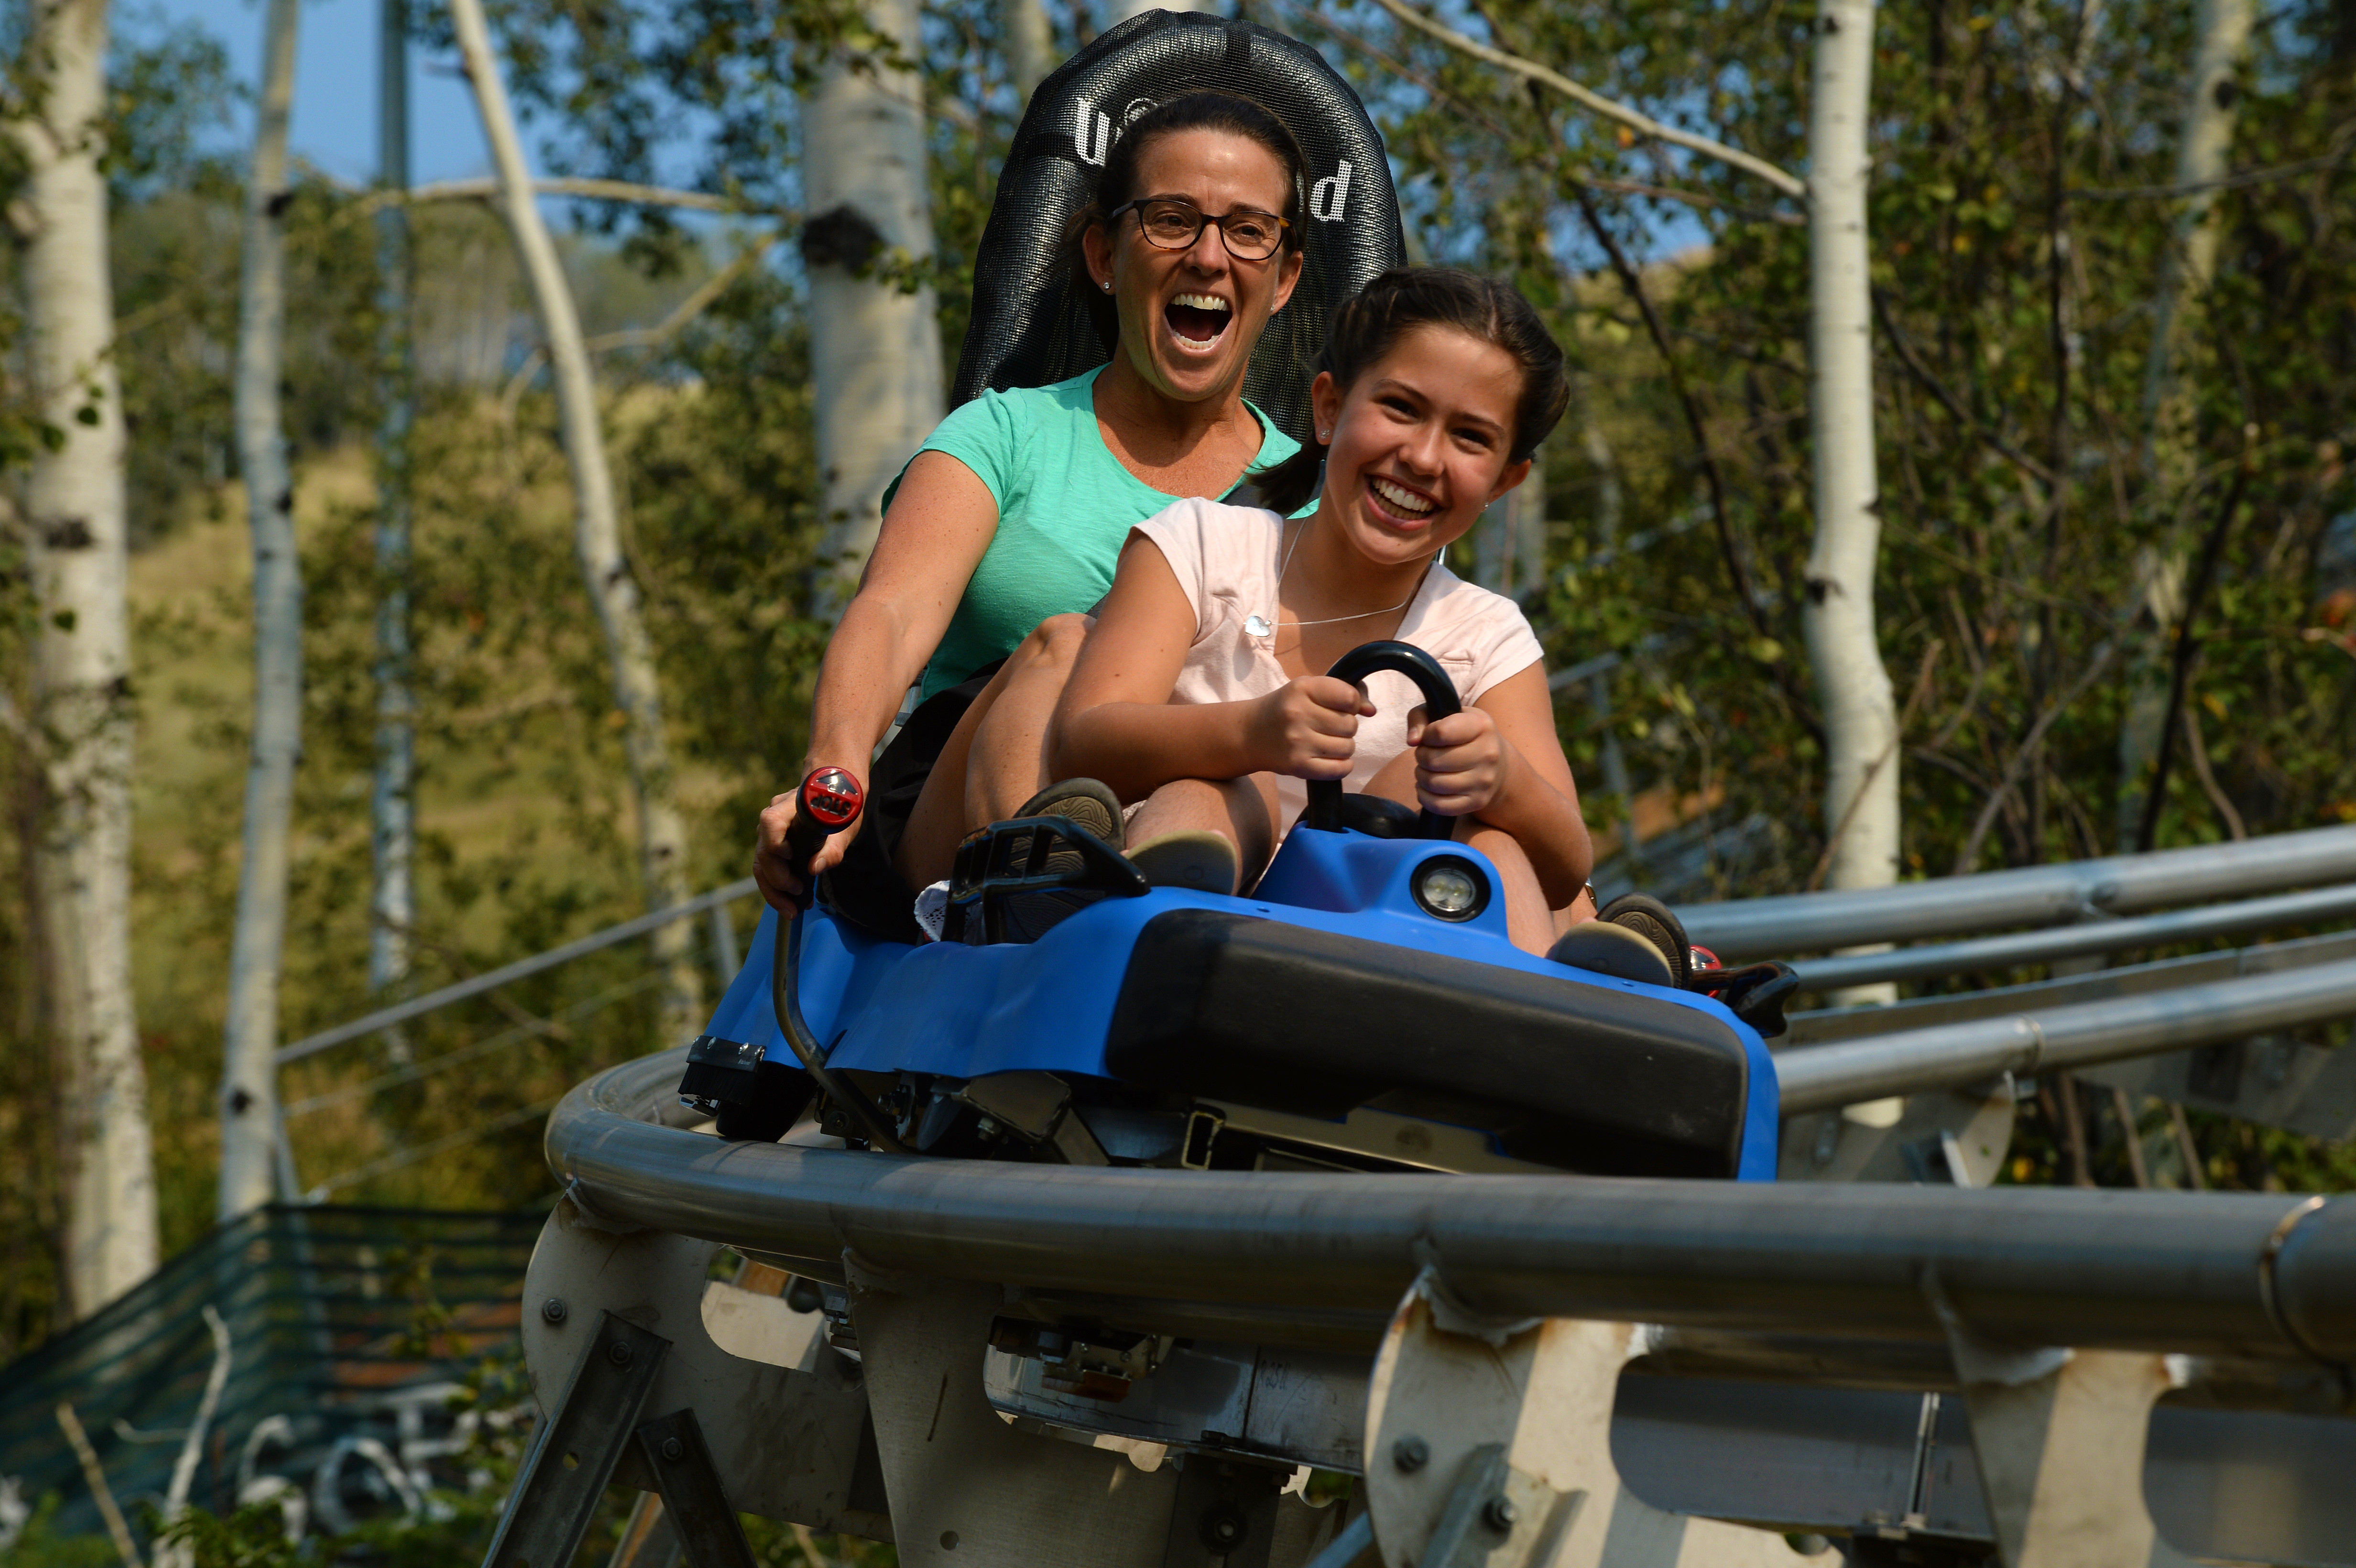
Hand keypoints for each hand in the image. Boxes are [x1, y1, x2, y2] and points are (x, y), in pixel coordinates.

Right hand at [754, 767, 865, 909]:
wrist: (836, 790)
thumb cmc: (842, 808)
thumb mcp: (845, 830)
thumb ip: (831, 850)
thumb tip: (814, 870)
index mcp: (790, 806)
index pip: (771, 823)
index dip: (776, 844)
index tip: (792, 861)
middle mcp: (774, 816)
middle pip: (764, 851)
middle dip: (777, 882)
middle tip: (795, 903)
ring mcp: (771, 829)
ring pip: (762, 862)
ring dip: (774, 889)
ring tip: (792, 909)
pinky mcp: (774, 841)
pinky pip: (768, 864)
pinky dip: (777, 884)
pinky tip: (793, 899)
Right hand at [1249, 676, 1373, 778]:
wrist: (1249, 734)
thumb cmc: (1285, 708)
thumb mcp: (1308, 689)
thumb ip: (1343, 693)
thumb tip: (1371, 711)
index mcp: (1302, 688)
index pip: (1349, 697)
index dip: (1352, 704)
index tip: (1341, 708)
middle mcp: (1298, 714)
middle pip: (1350, 724)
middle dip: (1346, 727)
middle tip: (1329, 727)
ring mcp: (1297, 742)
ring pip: (1348, 747)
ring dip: (1343, 746)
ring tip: (1327, 742)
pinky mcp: (1298, 766)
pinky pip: (1340, 769)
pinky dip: (1342, 766)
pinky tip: (1331, 759)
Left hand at [1408, 705, 1509, 816]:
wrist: (1498, 764)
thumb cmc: (1464, 735)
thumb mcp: (1446, 714)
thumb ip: (1421, 717)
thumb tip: (1412, 740)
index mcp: (1481, 726)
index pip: (1440, 732)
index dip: (1426, 735)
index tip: (1430, 737)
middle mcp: (1487, 753)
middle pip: (1433, 760)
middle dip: (1421, 757)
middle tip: (1427, 755)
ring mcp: (1484, 781)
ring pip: (1433, 783)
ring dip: (1421, 776)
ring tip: (1428, 770)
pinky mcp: (1478, 802)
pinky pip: (1439, 806)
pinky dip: (1425, 797)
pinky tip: (1428, 788)